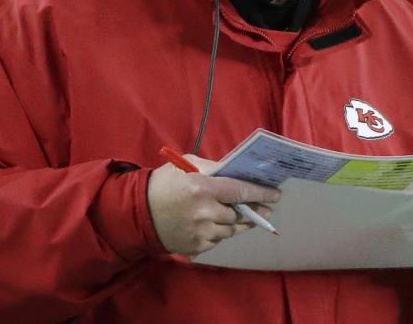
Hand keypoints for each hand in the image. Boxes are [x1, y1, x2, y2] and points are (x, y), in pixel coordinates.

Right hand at [146, 155, 280, 256]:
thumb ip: (212, 168)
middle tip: (265, 208)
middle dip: (253, 211)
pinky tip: (220, 225)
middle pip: (239, 214)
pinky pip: (217, 241)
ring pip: (231, 230)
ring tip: (245, 216)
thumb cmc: (163, 184)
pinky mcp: (195, 247)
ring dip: (239, 223)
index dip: (261, 193)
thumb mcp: (186, 165)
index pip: (240, 191)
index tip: (276, 194)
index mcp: (203, 188)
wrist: (136, 213)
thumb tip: (236, 172)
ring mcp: (200, 233)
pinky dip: (221, 233)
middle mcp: (205, 212)